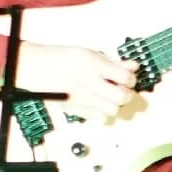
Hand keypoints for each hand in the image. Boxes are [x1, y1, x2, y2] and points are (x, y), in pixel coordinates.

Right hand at [15, 42, 137, 122]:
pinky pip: (99, 118)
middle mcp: (89, 84)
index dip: (131, 79)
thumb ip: (113, 62)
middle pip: (122, 97)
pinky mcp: (76, 110)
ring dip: (116, 104)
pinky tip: (99, 104)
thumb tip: (133, 66)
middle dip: (127, 94)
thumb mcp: (90, 54)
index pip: (125, 77)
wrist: (37, 69)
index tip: (128, 78)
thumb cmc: (62, 59)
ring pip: (113, 110)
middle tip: (122, 89)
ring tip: (110, 98)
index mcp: (94, 66)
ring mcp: (83, 99)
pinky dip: (104, 113)